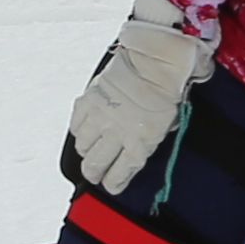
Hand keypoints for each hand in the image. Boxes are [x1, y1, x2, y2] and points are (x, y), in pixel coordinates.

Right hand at [63, 0, 209, 196]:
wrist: (155, 58)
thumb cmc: (167, 89)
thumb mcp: (167, 122)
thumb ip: (150, 140)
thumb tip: (138, 149)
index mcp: (140, 141)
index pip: (120, 173)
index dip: (113, 183)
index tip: (111, 185)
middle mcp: (117, 133)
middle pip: (95, 164)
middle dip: (94, 173)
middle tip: (95, 174)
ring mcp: (100, 116)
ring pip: (83, 146)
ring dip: (86, 152)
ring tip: (90, 151)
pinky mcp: (89, 100)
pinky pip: (76, 124)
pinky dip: (79, 130)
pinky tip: (85, 130)